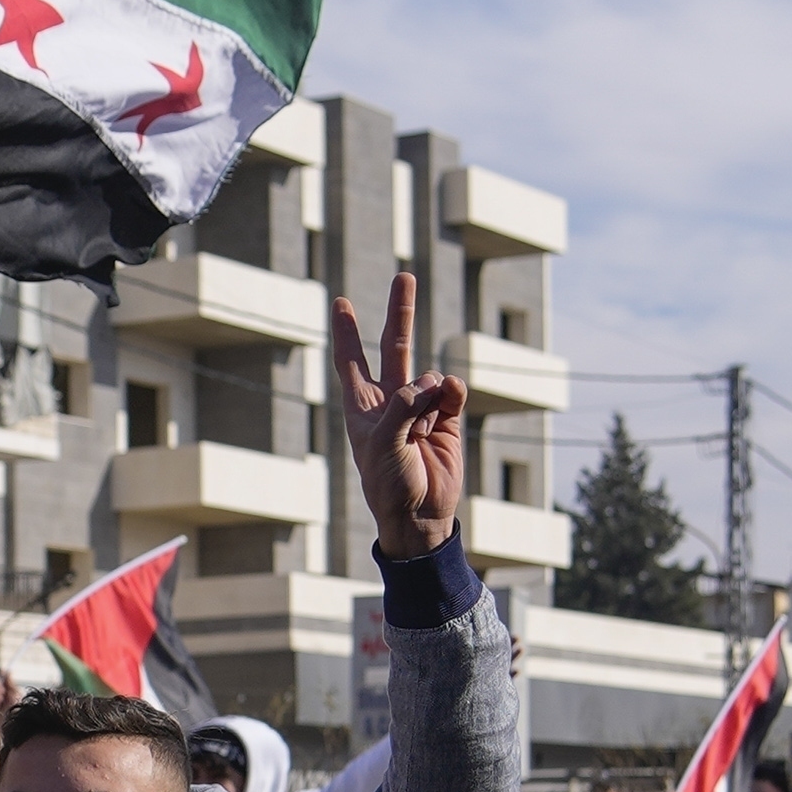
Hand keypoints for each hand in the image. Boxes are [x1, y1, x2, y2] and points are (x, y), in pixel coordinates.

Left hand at [325, 271, 469, 558]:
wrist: (420, 515)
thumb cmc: (388, 484)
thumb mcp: (382, 444)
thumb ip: (402, 406)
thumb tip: (432, 381)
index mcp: (363, 406)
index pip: (351, 361)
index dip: (346, 332)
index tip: (340, 302)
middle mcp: (391, 401)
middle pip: (395, 347)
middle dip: (400, 312)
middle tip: (404, 276)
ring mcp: (421, 407)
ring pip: (429, 375)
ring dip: (429, 391)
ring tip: (423, 427)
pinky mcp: (447, 418)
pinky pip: (451, 392)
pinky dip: (450, 394)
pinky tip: (447, 403)